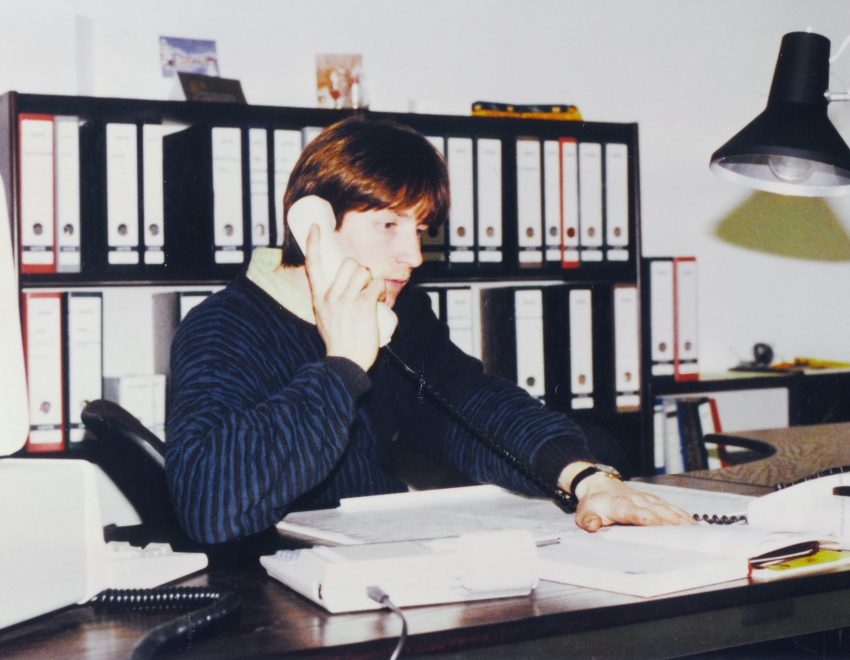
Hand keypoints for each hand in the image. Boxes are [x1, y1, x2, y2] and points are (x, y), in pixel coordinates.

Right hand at [304, 224, 384, 371]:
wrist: (345, 361)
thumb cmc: (338, 341)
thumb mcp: (324, 317)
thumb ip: (329, 299)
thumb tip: (341, 285)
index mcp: (319, 297)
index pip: (312, 264)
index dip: (313, 243)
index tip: (316, 228)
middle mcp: (331, 295)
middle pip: (348, 263)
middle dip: (360, 270)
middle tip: (364, 285)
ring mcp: (347, 299)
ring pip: (364, 271)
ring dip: (371, 280)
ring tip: (371, 295)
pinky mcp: (364, 305)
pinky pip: (376, 284)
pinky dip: (380, 290)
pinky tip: (377, 301)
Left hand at [558, 463, 694, 531]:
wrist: (599, 485)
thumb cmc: (594, 502)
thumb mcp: (584, 512)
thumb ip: (587, 520)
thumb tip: (593, 525)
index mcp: (621, 505)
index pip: (637, 513)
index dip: (650, 520)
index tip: (662, 528)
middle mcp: (638, 500)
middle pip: (658, 512)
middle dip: (673, 523)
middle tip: (689, 536)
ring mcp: (648, 500)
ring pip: (668, 509)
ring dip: (682, 520)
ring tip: (697, 532)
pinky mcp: (654, 501)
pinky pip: (671, 507)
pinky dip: (683, 516)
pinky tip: (695, 525)